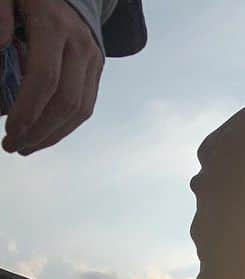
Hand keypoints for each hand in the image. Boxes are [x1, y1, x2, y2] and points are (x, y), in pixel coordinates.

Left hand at [1, 0, 104, 154]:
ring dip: (52, 135)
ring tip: (26, 147)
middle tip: (12, 146)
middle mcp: (80, 46)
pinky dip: (65, 127)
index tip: (9, 131)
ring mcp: (93, 59)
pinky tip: (44, 134)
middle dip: (38, 131)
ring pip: (80, 110)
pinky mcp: (97, 69)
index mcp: (54, 27)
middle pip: (66, 101)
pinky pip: (86, 106)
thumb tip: (0, 46)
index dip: (28, 110)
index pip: (45, 79)